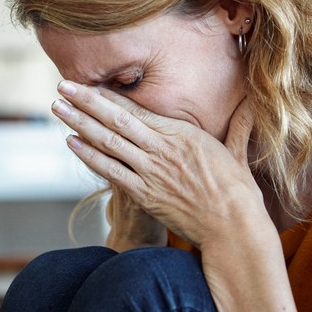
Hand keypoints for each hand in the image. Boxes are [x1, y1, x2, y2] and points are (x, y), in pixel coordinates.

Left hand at [51, 80, 266, 249]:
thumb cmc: (238, 191)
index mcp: (182, 134)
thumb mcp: (238, 152)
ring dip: (79, 124)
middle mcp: (162, 149)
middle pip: (116, 120)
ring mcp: (151, 172)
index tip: (90, 83)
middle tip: (62, 86)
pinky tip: (71, 143)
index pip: (137, 109)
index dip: (110, 96)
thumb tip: (253, 102)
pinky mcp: (145, 195)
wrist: (233, 228)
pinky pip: (111, 172)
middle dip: (86, 101)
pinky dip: (89, 156)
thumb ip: (239, 125)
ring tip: (57, 109)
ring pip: (108, 143)